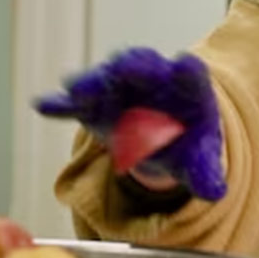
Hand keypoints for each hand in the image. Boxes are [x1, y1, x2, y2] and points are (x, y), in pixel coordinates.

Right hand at [34, 47, 225, 200]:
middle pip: (144, 66)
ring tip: (77, 89)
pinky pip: (75, 102)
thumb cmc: (185, 145)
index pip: (190, 76)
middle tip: (122, 68)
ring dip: (92, 82)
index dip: (187, 72)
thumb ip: (206, 174)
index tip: (185, 66)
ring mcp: (119, 87)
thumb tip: (215, 191)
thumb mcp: (198, 161)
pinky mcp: (93, 103)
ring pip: (106, 79)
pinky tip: (43, 105)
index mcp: (186, 89)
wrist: (160, 139)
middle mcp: (152, 78)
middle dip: (133, 67)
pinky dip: (60, 103)